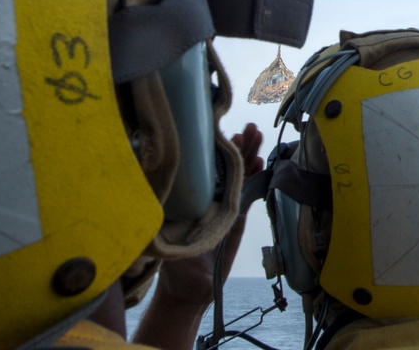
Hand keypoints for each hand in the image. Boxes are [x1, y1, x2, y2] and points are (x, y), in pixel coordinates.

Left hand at [131, 123, 263, 349]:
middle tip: (250, 128)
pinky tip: (261, 165)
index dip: (216, 149)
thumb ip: (168, 214)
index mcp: (191, 197)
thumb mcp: (166, 233)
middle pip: (227, 167)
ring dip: (249, 158)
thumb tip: (157, 187)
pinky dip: (255, 180)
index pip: (206, 166)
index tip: (225, 131)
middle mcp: (208, 198)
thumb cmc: (172, 261)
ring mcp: (224, 208)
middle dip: (238, 147)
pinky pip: (247, 197)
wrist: (188, 291)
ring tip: (257, 137)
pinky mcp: (236, 222)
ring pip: (239, 177)